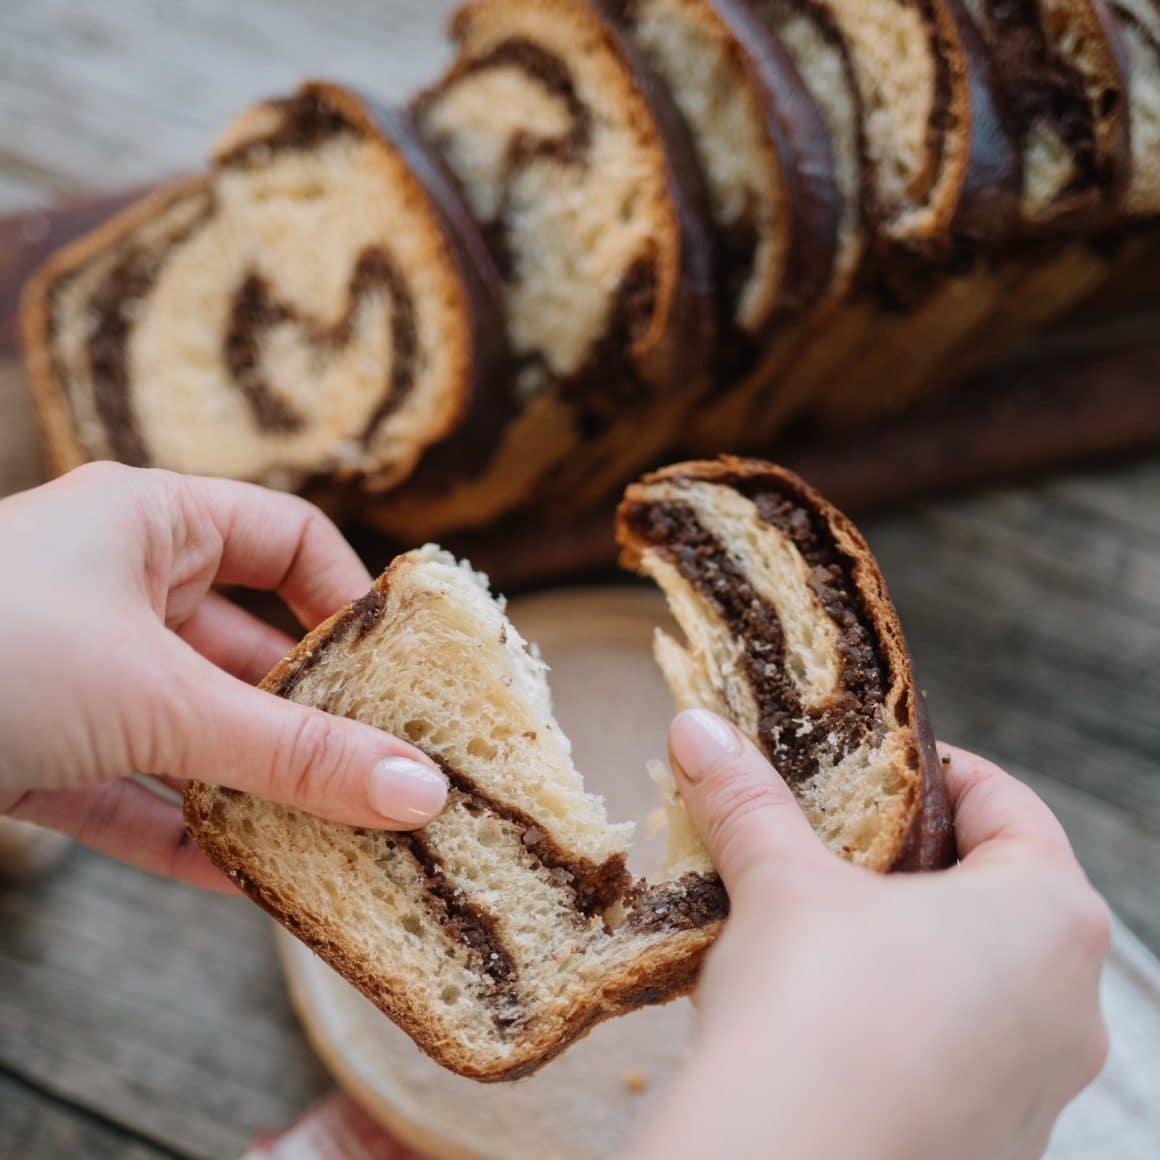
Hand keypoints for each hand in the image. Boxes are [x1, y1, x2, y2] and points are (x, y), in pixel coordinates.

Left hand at [0, 463, 447, 891]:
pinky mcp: (30, 750)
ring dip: (256, 788)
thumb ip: (293, 751)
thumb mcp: (160, 696)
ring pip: (192, 730)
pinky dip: (183, 834)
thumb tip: (421, 791)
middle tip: (389, 777)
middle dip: (313, 718)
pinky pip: (130, 791)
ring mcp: (72, 672)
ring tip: (338, 840)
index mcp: (149, 522)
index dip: (350, 599)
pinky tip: (246, 882)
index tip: (402, 671)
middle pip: (247, 648)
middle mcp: (116, 588)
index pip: (287, 539)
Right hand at [632, 710, 1109, 1159]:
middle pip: (996, 893)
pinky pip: (959, 1055)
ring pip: (980, 979)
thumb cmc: (815, 1013)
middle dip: (909, 862)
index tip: (876, 768)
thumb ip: (747, 799)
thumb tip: (700, 729)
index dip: (935, 772)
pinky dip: (904, 1020)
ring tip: (819, 929)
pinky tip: (827, 1017)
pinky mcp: (995, 1144)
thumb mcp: (779, 884)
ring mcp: (1039, 1086)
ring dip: (906, 944)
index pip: (1008, 805)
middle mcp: (1070, 1004)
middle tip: (834, 844)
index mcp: (1048, 916)